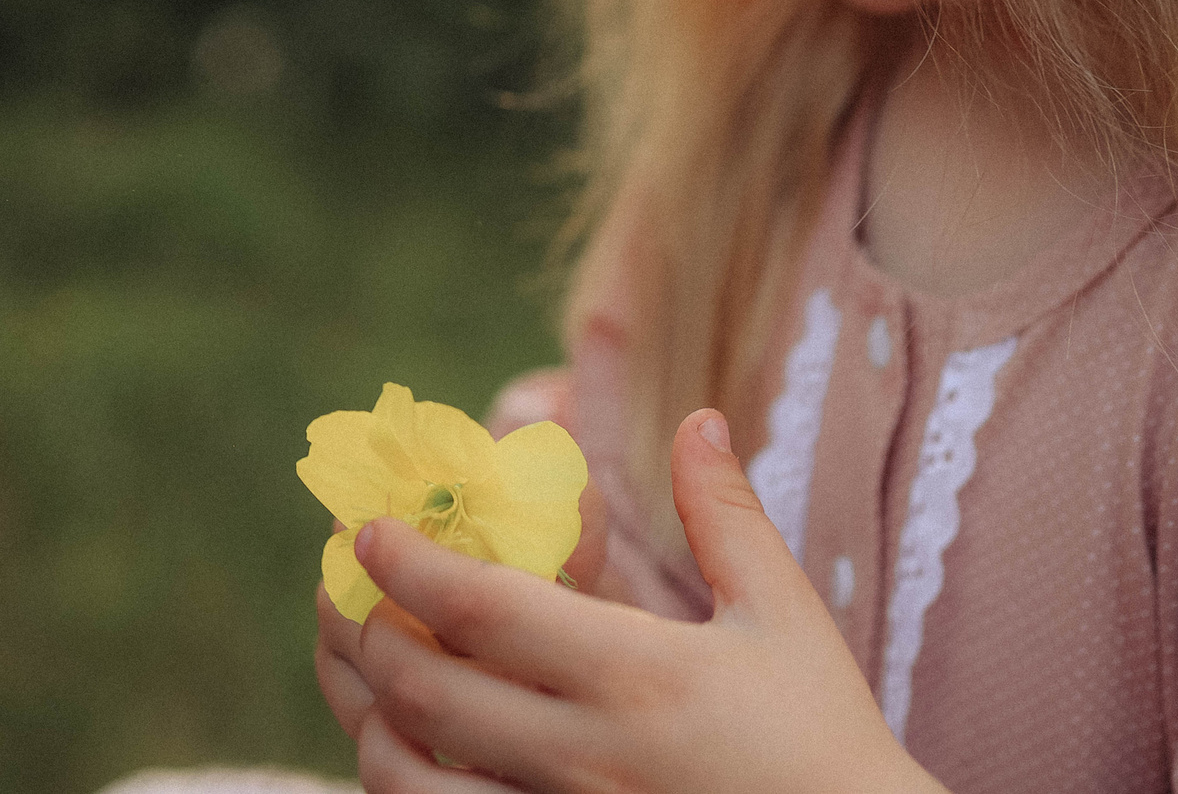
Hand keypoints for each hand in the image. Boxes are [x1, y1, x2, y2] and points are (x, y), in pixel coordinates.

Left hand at [338, 410, 942, 793]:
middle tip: (356, 588)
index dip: (410, 562)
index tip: (368, 528)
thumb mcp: (784, 614)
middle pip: (423, 691)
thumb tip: (698, 420)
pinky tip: (414, 753)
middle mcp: (581, 756)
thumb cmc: (820, 733)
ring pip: (409, 780)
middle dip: (370, 631)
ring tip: (374, 672)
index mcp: (634, 676)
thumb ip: (727, 515)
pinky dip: (405, 788)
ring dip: (372, 719)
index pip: (483, 609)